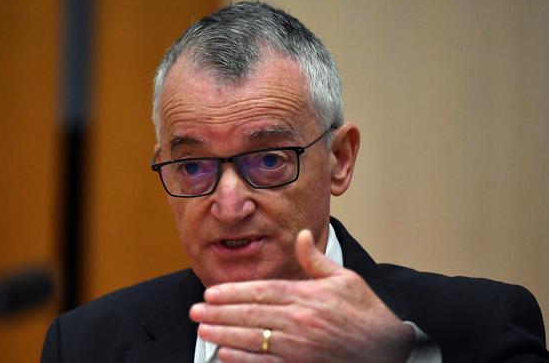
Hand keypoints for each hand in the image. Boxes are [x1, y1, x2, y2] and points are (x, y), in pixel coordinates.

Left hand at [190, 230, 414, 362]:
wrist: (389, 349)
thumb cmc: (366, 313)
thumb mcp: (345, 279)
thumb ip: (316, 260)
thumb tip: (302, 234)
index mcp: (307, 297)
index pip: (261, 291)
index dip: (232, 292)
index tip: (210, 292)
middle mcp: (300, 322)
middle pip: (251, 315)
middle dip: (219, 312)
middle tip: (195, 311)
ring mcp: (299, 347)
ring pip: (253, 338)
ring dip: (224, 334)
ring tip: (203, 329)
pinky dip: (244, 359)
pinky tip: (225, 354)